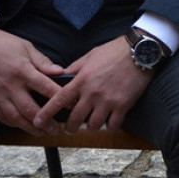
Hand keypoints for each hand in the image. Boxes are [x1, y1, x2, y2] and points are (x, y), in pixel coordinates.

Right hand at [0, 17, 64, 134]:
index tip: (72, 104)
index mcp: (23, 70)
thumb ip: (43, 62)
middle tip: (57, 128)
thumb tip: (60, 71)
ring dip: (30, 127)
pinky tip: (22, 126)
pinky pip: (0, 117)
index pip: (46, 88)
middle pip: (31, 109)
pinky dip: (13, 124)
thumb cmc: (0, 44)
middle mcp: (10, 86)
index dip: (60, 98)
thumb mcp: (25, 47)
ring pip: (15, 118)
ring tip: (42, 132)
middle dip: (46, 121)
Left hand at [35, 37, 151, 132]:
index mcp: (81, 80)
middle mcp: (92, 93)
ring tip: (94, 121)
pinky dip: (111, 125)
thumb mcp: (91, 55)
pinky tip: (112, 119)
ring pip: (93, 125)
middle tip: (71, 128)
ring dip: (92, 126)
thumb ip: (75, 68)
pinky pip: (113, 124)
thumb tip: (62, 76)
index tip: (38, 122)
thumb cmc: (115, 50)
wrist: (140, 50)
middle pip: (75, 120)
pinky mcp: (123, 105)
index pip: (58, 100)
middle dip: (70, 127)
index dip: (46, 113)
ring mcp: (108, 100)